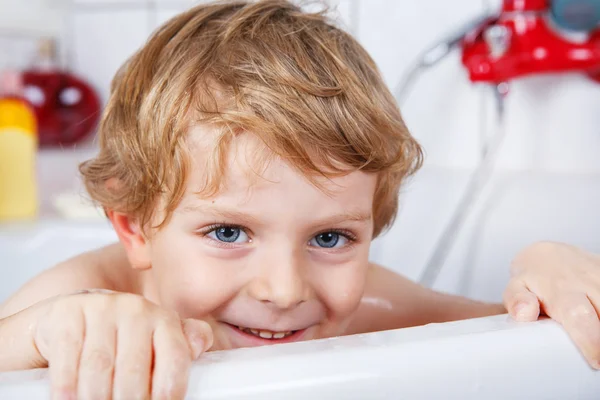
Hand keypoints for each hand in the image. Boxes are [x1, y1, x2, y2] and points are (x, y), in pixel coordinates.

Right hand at [28, 290, 212, 399]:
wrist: (67, 318)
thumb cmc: (119, 340)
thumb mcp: (153, 343)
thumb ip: (180, 347)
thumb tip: (200, 346)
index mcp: (164, 320)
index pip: (175, 357)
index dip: (170, 391)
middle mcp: (135, 309)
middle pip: (134, 369)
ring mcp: (101, 308)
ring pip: (99, 367)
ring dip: (96, 398)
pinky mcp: (67, 313)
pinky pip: (68, 356)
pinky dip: (66, 386)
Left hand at [503, 241, 599, 368]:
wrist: (549, 254)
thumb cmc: (534, 278)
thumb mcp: (516, 288)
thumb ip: (517, 301)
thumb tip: (525, 313)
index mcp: (560, 290)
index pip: (579, 316)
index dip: (590, 341)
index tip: (595, 360)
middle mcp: (587, 284)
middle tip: (597, 356)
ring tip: (594, 336)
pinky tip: (596, 318)